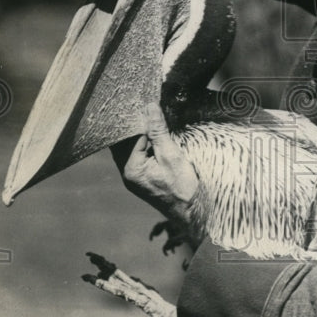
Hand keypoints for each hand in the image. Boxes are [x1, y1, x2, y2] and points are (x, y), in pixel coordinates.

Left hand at [114, 104, 198, 225]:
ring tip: (151, 117)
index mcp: (130, 168)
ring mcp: (133, 176)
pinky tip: (153, 134)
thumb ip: (158, 131)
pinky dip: (144, 143)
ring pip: (130, 147)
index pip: (127, 136)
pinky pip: (138, 154)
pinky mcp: (142, 177)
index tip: (144, 104)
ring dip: (140, 134)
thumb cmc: (182, 187)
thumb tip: (150, 107)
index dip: (136, 119)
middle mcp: (127, 173)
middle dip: (135, 125)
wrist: (192, 212)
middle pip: (124, 142)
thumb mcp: (171, 154)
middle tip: (145, 106)